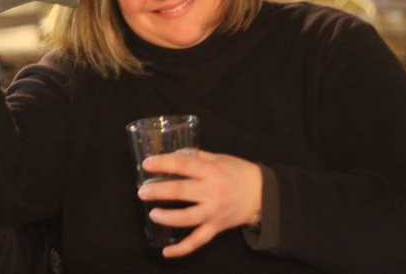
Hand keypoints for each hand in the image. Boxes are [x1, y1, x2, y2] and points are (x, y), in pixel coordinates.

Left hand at [137, 149, 261, 257]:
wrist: (263, 195)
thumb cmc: (238, 172)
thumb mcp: (219, 158)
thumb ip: (196, 156)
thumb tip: (174, 155)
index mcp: (211, 171)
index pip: (183, 165)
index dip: (164, 163)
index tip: (147, 164)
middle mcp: (211, 192)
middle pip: (182, 191)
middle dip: (159, 191)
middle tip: (142, 192)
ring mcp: (213, 212)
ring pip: (187, 218)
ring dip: (168, 217)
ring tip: (153, 214)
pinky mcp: (216, 228)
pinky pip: (197, 240)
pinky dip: (182, 248)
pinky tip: (166, 252)